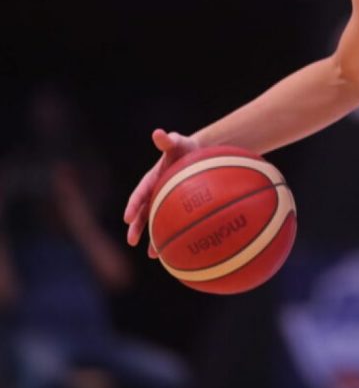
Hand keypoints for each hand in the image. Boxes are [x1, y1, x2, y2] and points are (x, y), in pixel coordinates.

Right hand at [123, 129, 198, 256]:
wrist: (201, 155)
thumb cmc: (187, 148)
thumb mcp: (178, 143)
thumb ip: (168, 140)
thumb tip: (159, 133)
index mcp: (152, 180)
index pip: (139, 194)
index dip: (133, 205)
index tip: (128, 217)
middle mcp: (156, 194)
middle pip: (143, 213)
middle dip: (136, 227)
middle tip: (131, 240)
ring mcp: (166, 203)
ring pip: (157, 223)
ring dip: (153, 239)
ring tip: (153, 255)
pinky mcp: (178, 210)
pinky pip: (174, 225)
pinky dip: (173, 237)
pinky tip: (176, 252)